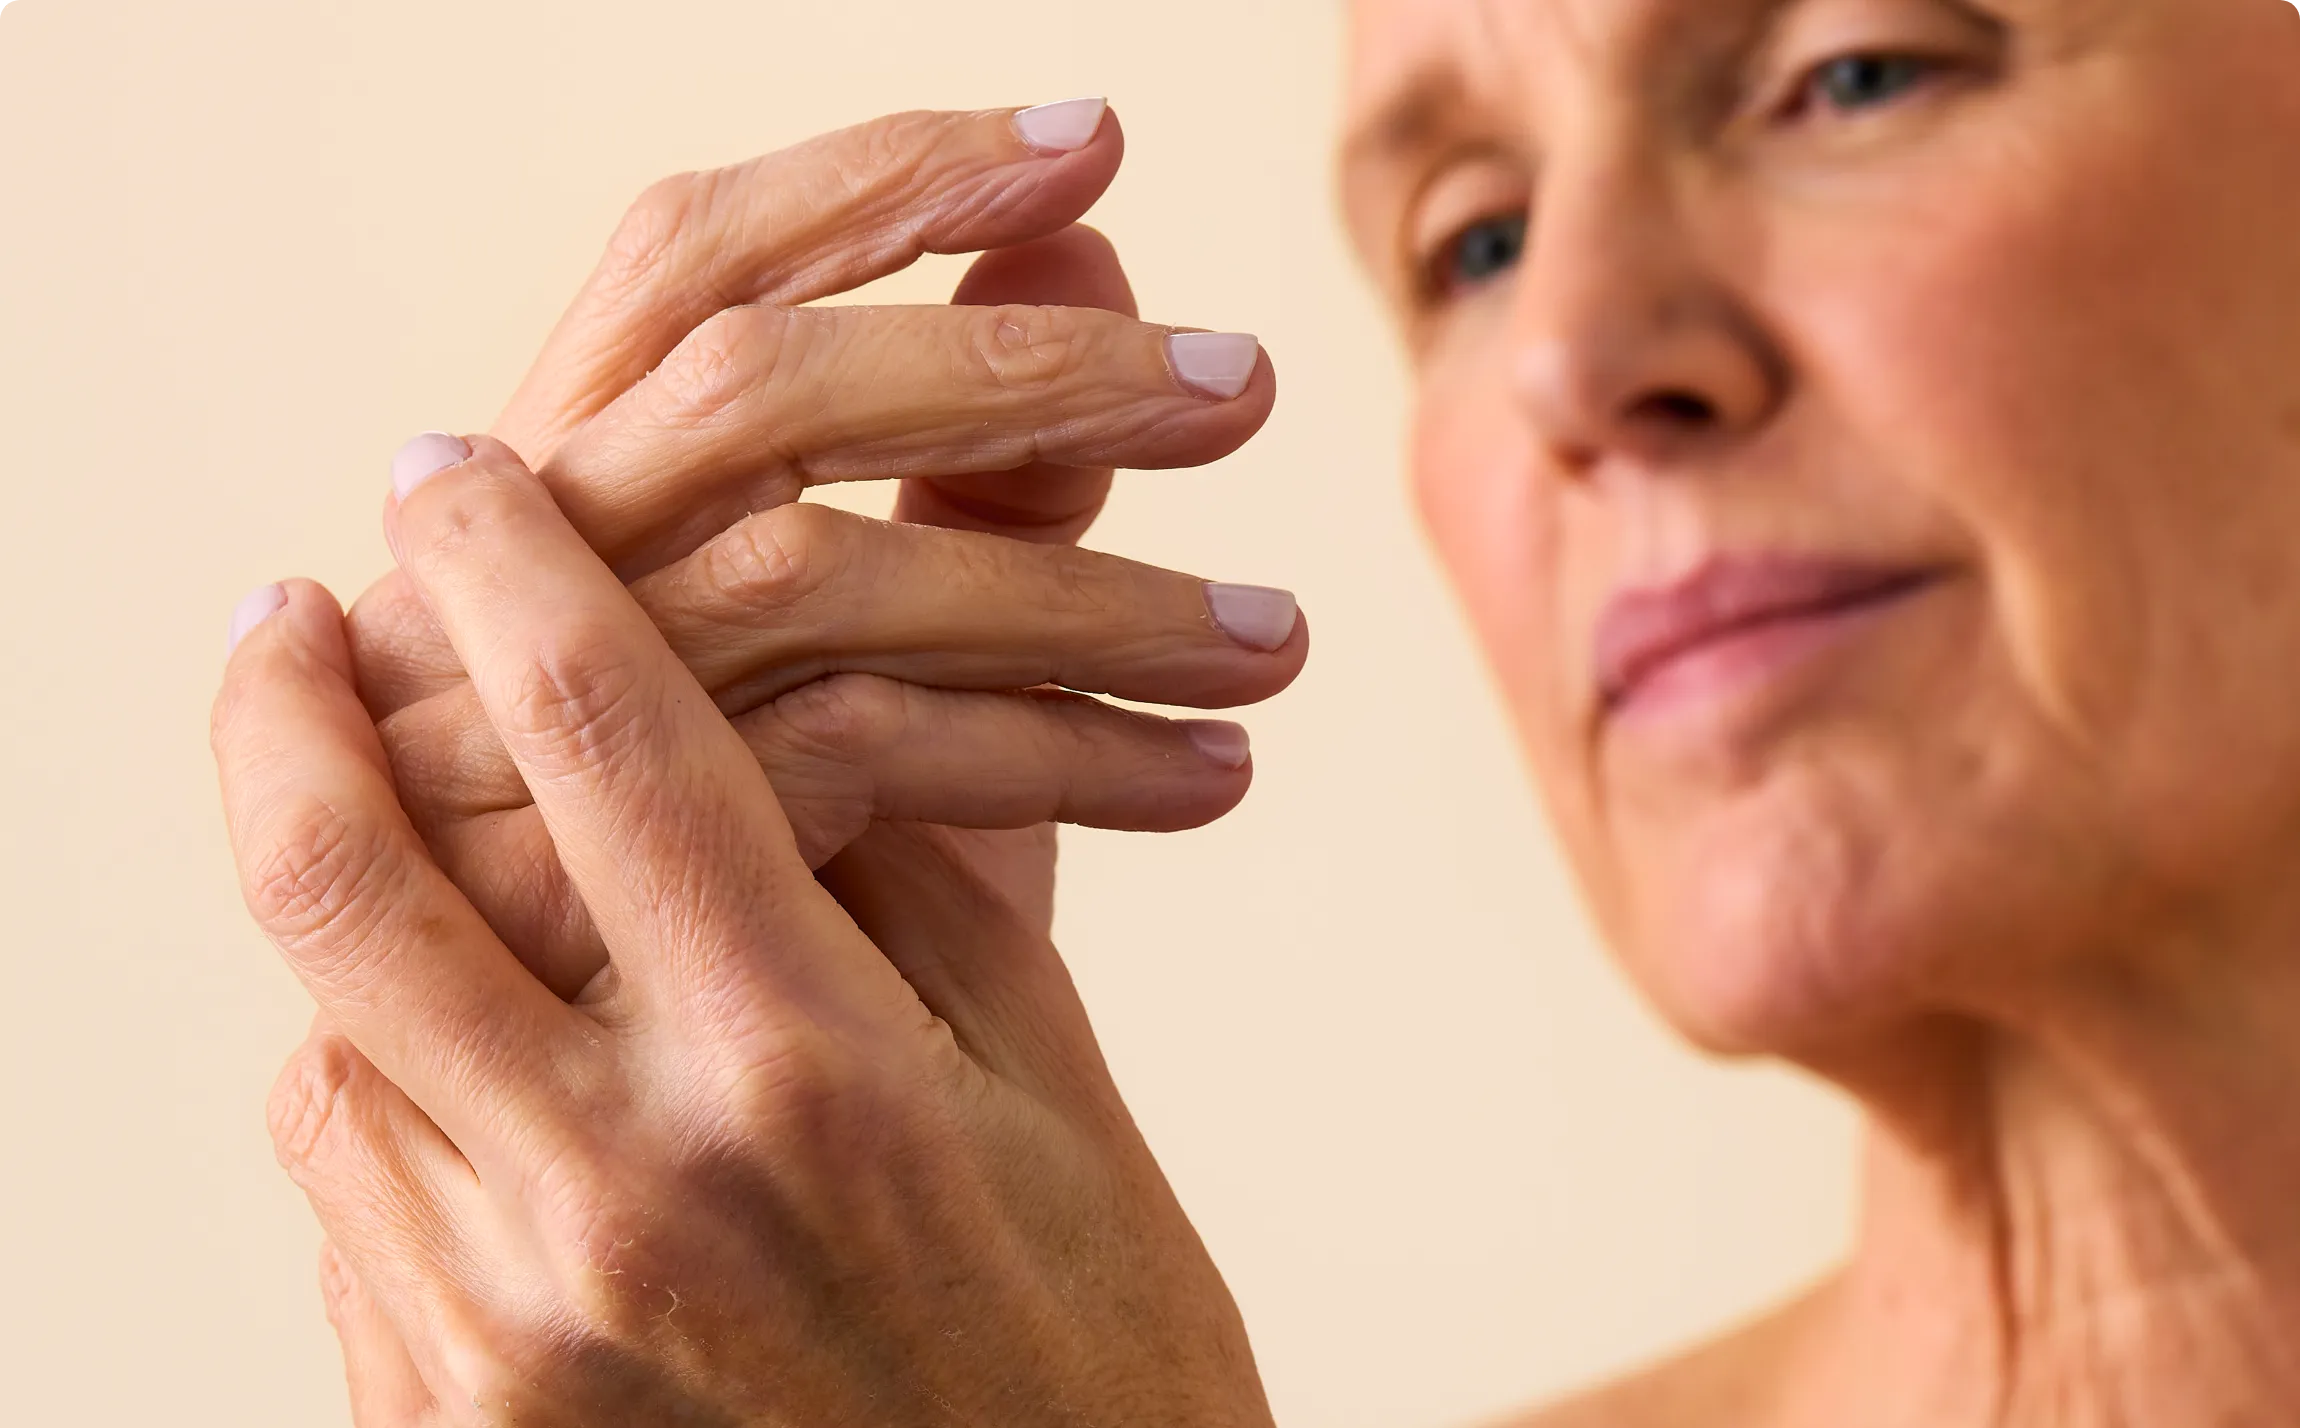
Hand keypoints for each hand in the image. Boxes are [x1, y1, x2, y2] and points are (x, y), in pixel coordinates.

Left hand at [215, 437, 1276, 1426]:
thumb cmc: (1099, 1372)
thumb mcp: (1057, 1112)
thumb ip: (919, 905)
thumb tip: (807, 722)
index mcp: (810, 1077)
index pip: (611, 743)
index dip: (512, 568)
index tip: (449, 465)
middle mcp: (626, 1197)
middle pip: (355, 879)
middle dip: (282, 710)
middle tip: (277, 612)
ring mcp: (515, 1337)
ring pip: (323, 1043)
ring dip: (330, 911)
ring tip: (371, 825)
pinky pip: (351, 1212)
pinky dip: (376, 1087)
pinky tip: (445, 1048)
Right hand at [345, 103, 1283, 942]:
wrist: (670, 1157)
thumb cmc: (783, 880)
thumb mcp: (891, 660)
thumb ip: (974, 458)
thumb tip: (1087, 238)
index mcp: (553, 480)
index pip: (684, 257)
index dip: (879, 178)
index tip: (1091, 143)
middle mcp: (501, 573)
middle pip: (756, 390)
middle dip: (1020, 364)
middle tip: (1245, 389)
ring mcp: (514, 724)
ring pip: (818, 574)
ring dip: (1087, 589)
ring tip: (1279, 637)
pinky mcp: (582, 879)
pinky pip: (856, 758)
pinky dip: (1060, 752)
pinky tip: (1213, 780)